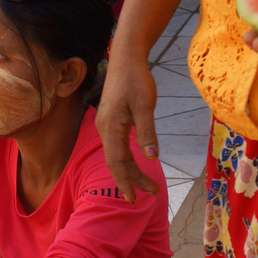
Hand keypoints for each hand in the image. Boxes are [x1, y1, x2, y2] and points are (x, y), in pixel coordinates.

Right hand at [96, 53, 160, 201]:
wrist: (125, 58)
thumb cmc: (136, 79)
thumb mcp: (145, 106)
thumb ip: (147, 133)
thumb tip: (152, 158)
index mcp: (111, 127)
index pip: (116, 162)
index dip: (125, 181)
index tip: (134, 198)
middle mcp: (105, 129)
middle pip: (116, 162)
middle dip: (132, 180)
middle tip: (151, 193)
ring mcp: (106, 126)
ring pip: (117, 155)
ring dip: (132, 171)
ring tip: (148, 183)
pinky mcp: (111, 121)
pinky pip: (117, 147)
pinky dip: (128, 159)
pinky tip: (138, 163)